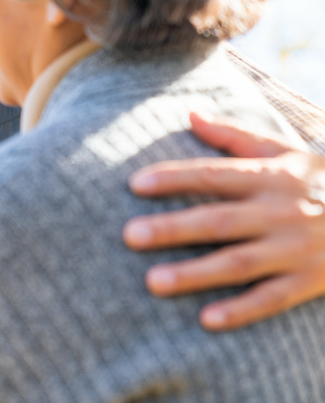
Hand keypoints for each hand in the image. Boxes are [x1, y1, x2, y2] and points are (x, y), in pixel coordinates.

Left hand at [123, 112, 324, 330]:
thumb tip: (190, 114)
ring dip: (194, 274)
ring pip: (238, 263)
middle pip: (218, 220)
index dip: (174, 178)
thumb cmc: (320, 181)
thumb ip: (234, 136)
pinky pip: (271, 298)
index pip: (213, 175)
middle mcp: (279, 212)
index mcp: (269, 177)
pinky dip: (240, 310)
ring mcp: (295, 248)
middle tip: (129, 235)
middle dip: (172, 228)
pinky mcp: (310, 281)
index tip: (134, 184)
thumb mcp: (284, 152)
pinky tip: (205, 319)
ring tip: (151, 282)